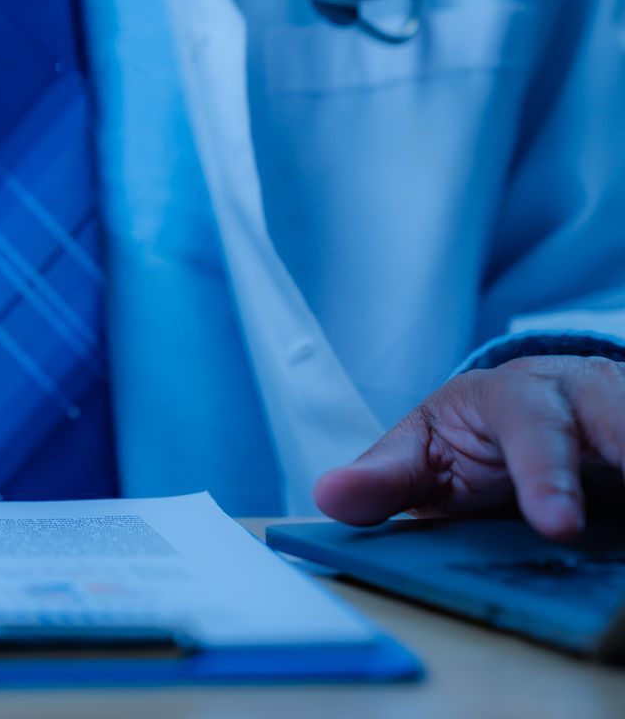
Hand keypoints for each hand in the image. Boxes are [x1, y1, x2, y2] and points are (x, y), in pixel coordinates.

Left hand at [315, 355, 624, 538]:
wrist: (530, 409)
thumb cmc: (473, 432)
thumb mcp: (424, 451)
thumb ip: (384, 478)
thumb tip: (328, 496)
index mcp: (516, 396)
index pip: (533, 424)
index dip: (547, 474)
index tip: (560, 526)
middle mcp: (584, 400)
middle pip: (616, 421)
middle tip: (588, 523)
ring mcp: (624, 422)